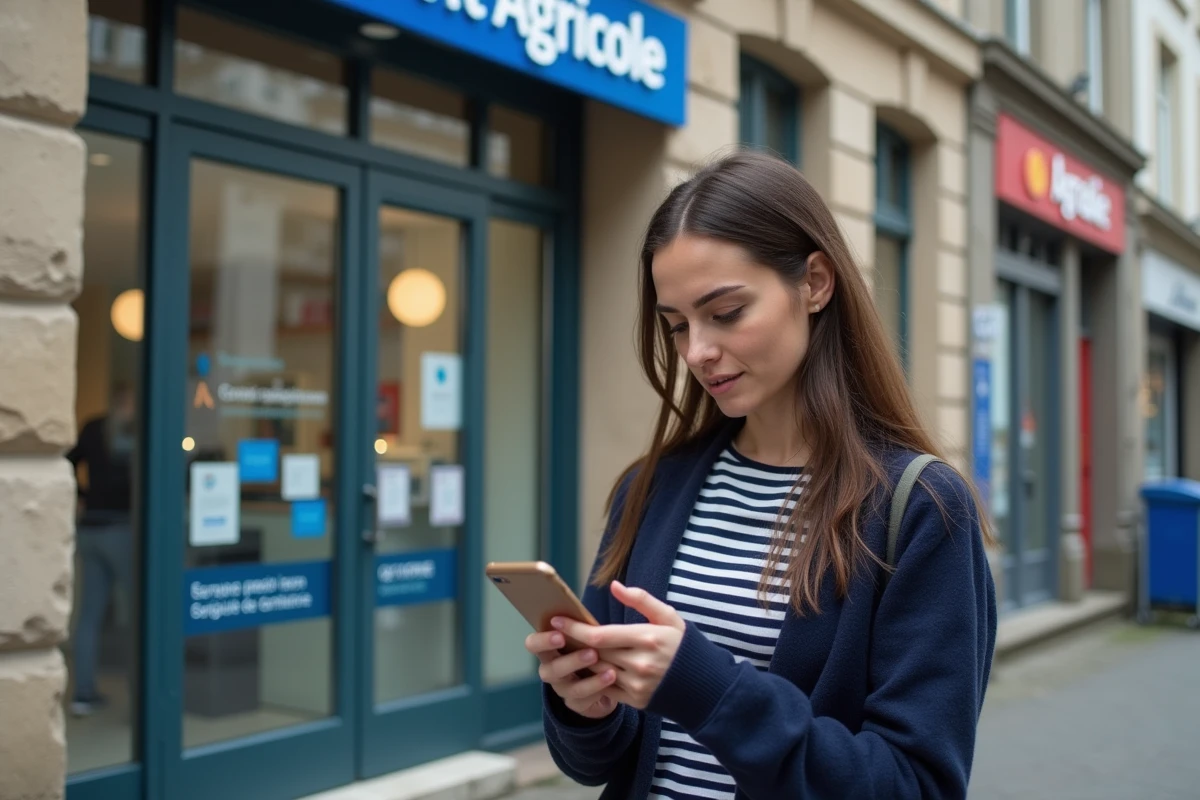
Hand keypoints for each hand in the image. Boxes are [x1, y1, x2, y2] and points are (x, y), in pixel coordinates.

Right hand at [524, 628, 621, 719]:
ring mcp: (561, 689)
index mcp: (548, 650)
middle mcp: (550, 670)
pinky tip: (613, 679)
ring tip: (610, 671)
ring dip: (590, 679)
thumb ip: (581, 627)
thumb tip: (585, 610)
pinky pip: (584, 700)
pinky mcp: (575, 704)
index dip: (543, 641)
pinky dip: (600, 689)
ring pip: (569, 687)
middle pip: (549, 669)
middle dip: (571, 661)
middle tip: (591, 653)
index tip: (560, 634)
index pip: (532, 644)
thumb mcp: (586, 635)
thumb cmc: (591, 647)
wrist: (602, 678)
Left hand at [552, 580, 685, 709]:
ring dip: (580, 660)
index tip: (557, 619)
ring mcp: (637, 684)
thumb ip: (641, 600)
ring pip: (596, 670)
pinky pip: (605, 689)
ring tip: (565, 647)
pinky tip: (584, 667)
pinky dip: (593, 678)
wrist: (706, 687)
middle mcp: (640, 663)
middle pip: (594, 653)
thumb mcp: (669, 617)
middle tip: (554, 632)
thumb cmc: (685, 646)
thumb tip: (614, 586)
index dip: (574, 628)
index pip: (600, 634)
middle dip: (573, 642)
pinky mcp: (636, 700)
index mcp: (647, 638)